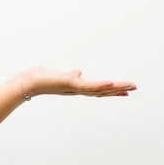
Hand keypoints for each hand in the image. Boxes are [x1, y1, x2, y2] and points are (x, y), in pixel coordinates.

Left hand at [19, 67, 135, 97]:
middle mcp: (78, 90)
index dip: (113, 91)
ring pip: (99, 89)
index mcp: (77, 87)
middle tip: (135, 88)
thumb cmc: (42, 79)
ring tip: (129, 85)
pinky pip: (88, 86)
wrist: (28, 82)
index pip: (98, 90)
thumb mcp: (60, 76)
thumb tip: (78, 72)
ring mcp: (75, 88)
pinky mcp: (70, 84)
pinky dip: (100, 85)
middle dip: (119, 90)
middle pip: (102, 92)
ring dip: (115, 88)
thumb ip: (71, 75)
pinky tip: (110, 83)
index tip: (127, 90)